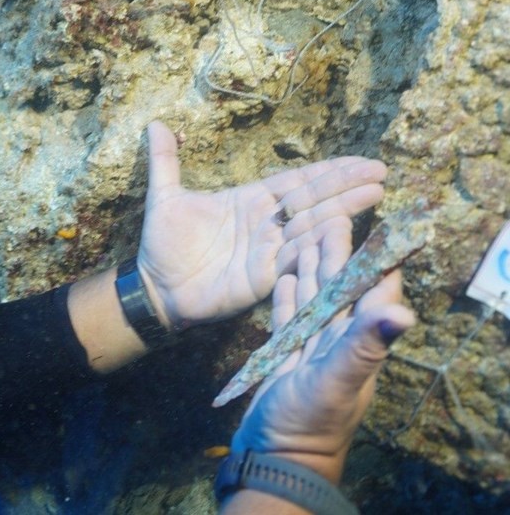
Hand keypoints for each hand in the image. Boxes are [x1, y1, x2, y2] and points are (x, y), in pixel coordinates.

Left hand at [137, 121, 386, 328]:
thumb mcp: (164, 197)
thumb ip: (165, 161)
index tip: (361, 160)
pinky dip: (318, 247)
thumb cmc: (162, 243)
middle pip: (312, 201)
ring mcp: (268, 251)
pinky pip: (296, 260)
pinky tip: (344, 233)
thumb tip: (155, 123)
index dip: (328, 171)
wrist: (154, 287)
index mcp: (251, 201)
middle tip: (380, 172)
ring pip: (310, 227)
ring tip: (374, 195)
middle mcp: (267, 224)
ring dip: (342, 212)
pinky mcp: (264, 277)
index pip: (296, 181)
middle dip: (346, 186)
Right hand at [229, 240, 414, 483]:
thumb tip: (402, 312)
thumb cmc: (307, 424)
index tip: (375, 227)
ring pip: (315, 299)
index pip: (374, 293)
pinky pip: (289, 319)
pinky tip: (282, 278)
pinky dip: (286, 297)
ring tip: (306, 237)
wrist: (273, 457)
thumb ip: (364, 346)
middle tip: (331, 218)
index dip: (375, 260)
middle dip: (338, 255)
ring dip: (311, 269)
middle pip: (342, 289)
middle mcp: (339, 343)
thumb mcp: (335, 381)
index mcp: (358, 344)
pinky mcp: (286, 357)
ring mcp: (312, 350)